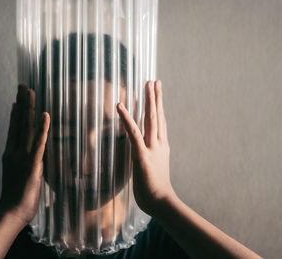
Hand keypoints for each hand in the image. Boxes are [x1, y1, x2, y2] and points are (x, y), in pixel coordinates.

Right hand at [0, 84, 49, 225]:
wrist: (12, 211)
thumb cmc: (16, 196)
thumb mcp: (17, 174)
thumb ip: (22, 161)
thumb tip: (28, 152)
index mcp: (11, 154)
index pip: (14, 128)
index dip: (16, 112)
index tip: (17, 98)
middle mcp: (15, 151)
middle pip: (18, 123)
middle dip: (21, 103)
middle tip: (23, 86)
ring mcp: (23, 156)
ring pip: (26, 127)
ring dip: (29, 108)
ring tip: (30, 92)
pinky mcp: (33, 164)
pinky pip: (39, 142)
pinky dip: (42, 128)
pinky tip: (44, 115)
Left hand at [116, 80, 174, 215]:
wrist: (161, 201)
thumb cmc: (156, 187)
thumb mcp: (156, 166)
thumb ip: (153, 154)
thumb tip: (148, 150)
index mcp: (162, 145)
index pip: (160, 121)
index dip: (159, 106)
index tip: (158, 92)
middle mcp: (159, 143)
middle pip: (158, 115)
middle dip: (156, 97)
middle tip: (154, 81)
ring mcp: (152, 148)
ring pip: (150, 119)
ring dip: (149, 101)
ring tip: (147, 85)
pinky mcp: (142, 155)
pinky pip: (132, 133)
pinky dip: (126, 118)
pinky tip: (120, 106)